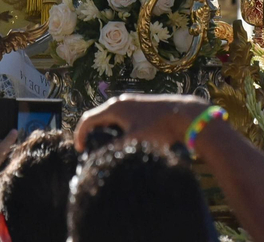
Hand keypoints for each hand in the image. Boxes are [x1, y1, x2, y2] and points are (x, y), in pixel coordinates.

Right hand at [74, 94, 208, 150]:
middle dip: (92, 134)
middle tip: (91, 151)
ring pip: (110, 117)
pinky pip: (120, 117)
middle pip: (97, 117)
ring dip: (104, 131)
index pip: (87, 119)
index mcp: (114, 107)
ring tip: (106, 147)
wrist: (183, 114)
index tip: (80, 150)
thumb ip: (114, 149)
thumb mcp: (134, 141)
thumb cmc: (158, 128)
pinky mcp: (140, 106)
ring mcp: (130, 102)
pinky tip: (123, 140)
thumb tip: (99, 161)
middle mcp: (119, 101)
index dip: (80, 135)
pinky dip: (116, 128)